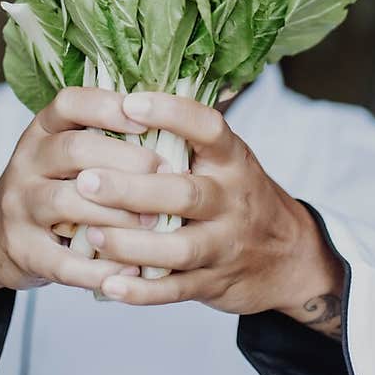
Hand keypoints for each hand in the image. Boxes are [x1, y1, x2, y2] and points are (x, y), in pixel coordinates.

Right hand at [0, 88, 161, 295]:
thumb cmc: (50, 186)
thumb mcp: (64, 152)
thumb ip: (104, 138)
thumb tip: (173, 125)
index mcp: (42, 131)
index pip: (69, 104)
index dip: (107, 107)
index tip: (146, 119)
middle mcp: (26, 162)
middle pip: (74, 150)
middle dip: (127, 161)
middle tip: (168, 175)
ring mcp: (20, 207)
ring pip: (68, 202)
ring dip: (117, 213)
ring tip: (154, 222)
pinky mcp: (22, 250)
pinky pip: (64, 261)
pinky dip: (101, 268)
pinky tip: (133, 271)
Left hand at [73, 91, 343, 328]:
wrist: (288, 257)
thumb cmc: (237, 194)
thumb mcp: (227, 158)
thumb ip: (186, 133)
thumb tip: (127, 83)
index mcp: (233, 159)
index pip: (209, 128)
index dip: (172, 114)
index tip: (130, 103)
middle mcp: (232, 200)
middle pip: (186, 194)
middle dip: (134, 189)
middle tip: (86, 179)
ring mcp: (224, 245)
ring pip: (179, 248)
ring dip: (132, 243)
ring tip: (91, 233)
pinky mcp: (212, 284)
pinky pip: (175, 290)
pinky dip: (141, 290)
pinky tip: (108, 285)